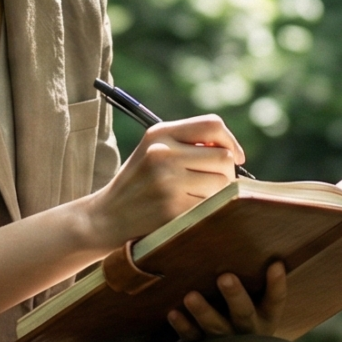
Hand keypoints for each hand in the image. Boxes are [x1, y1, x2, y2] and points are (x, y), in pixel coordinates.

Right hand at [83, 114, 244, 247]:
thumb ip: (189, 144)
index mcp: (159, 133)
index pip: (212, 124)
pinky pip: (211, 207)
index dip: (231, 141)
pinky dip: (208, 213)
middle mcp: (162, 153)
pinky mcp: (171, 209)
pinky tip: (189, 214)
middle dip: (226, 173)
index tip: (236, 157)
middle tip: (213, 186)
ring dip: (218, 195)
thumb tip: (234, 152)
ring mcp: (166, 182)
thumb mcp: (154, 152)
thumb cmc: (139, 184)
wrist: (105, 217)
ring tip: (196, 200)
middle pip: (223, 157)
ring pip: (222, 184)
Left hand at [168, 260, 287, 341]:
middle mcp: (248, 331)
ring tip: (190, 296)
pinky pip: (193, 338)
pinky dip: (183, 326)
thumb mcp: (253, 300)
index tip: (276, 264)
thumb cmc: (238, 311)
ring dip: (203, 312)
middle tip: (225, 277)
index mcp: (265, 317)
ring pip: (216, 327)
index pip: (276, 301)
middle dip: (235, 296)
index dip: (277, 284)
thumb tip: (240, 233)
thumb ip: (249, 277)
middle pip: (244, 314)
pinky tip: (173, 313)